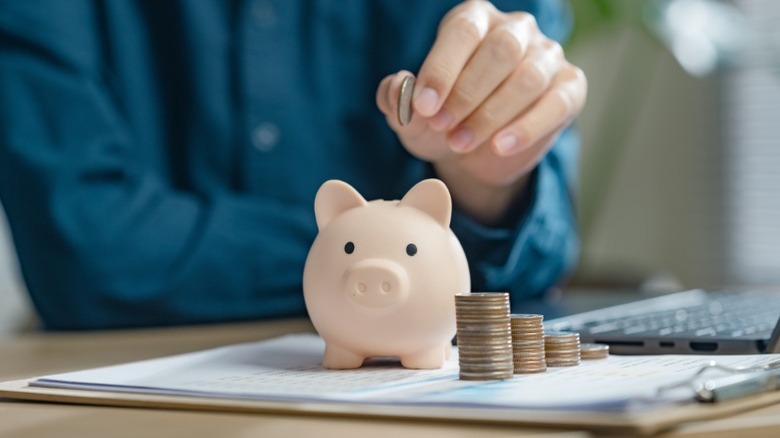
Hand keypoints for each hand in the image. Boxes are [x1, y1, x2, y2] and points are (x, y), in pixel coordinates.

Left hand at [376, 0, 585, 224]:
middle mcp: (515, 29)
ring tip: (460, 143)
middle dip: (466, 93)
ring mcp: (547, 56)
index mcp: (474, 20)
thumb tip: (397, 87)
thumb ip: (397, 98)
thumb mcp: (413, 116)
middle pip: (500, 50)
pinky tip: (499, 147)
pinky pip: (555, 103)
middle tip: (441, 126)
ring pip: (528, 78)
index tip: (423, 106)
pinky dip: (526, 128)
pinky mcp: (570, 88)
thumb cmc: (442, 121)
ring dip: (490, 115)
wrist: (475, 156)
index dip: (442, 68)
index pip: (463, 31)